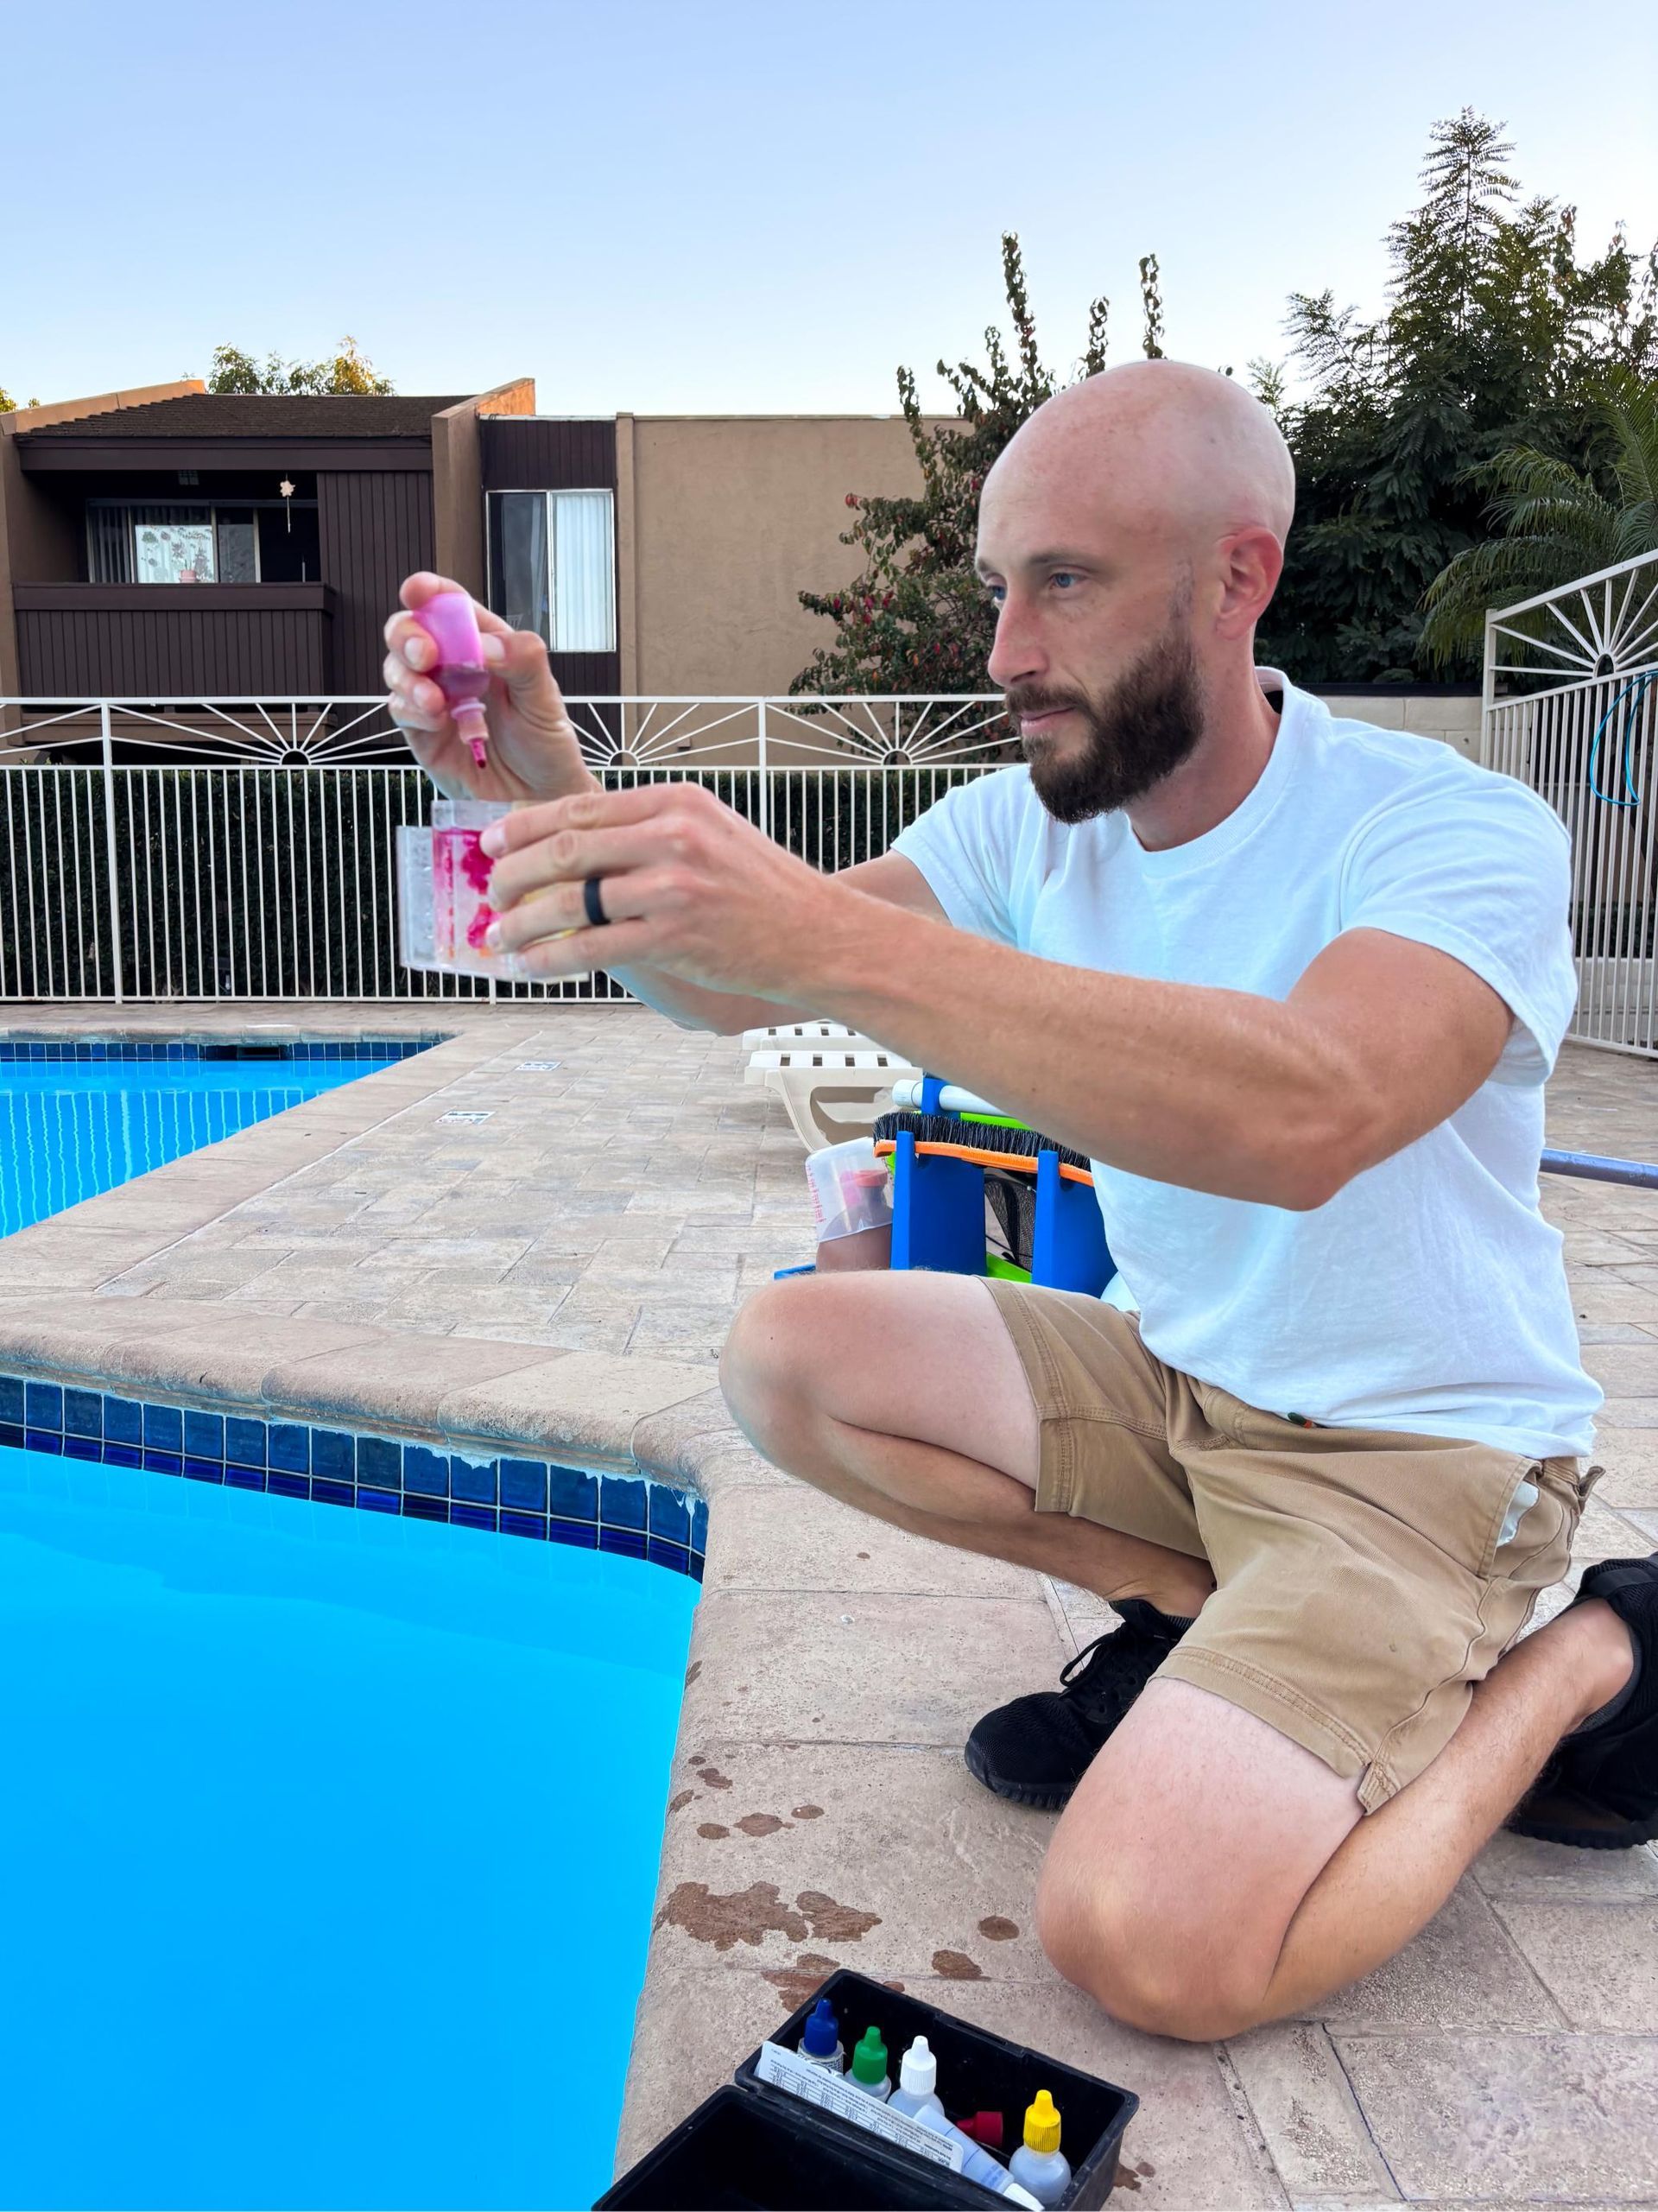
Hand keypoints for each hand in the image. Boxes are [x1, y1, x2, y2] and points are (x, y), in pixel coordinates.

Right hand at [383, 571, 600, 803]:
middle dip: (408, 635)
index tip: (418, 590)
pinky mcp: (422, 733)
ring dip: (407, 677)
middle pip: (411, 632)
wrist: (541, 798)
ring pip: (397, 669)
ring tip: (434, 701)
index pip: (451, 607)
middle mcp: (454, 668)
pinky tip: (435, 719)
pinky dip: (411, 709)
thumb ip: (523, 662)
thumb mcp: (545, 700)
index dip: (430, 592)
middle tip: (425, 654)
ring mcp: (434, 699)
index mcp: (485, 646)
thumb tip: (486, 644)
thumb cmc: (547, 745)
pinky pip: (400, 710)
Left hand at [479, 782, 857, 998]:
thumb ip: (651, 828)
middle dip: (513, 874)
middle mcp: (672, 837)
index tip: (493, 843)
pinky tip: (529, 966)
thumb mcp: (712, 832)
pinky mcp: (675, 938)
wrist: (819, 934)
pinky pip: (591, 948)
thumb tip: (576, 840)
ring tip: (498, 936)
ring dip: (522, 922)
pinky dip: (551, 959)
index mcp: (676, 802)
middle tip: (491, 894)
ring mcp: (673, 888)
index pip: (580, 806)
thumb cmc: (762, 888)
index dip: (525, 826)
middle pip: (565, 849)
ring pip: (569, 902)